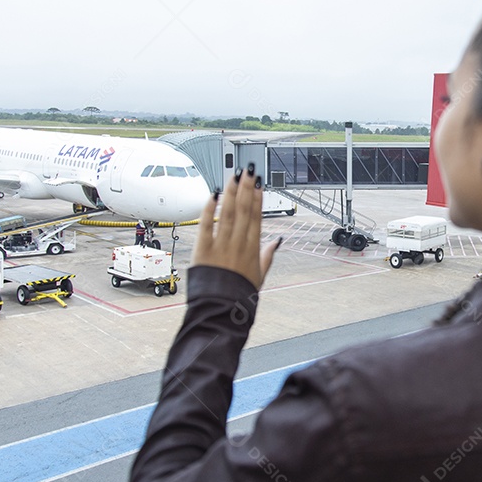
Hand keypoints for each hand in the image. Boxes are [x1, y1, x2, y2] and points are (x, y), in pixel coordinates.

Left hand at [191, 162, 281, 288]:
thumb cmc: (240, 296)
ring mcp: (221, 245)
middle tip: (247, 171)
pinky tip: (214, 195)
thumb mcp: (260, 277)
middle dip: (246, 188)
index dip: (258, 199)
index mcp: (253, 249)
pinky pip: (206, 225)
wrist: (221, 310)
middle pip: (244, 210)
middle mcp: (239, 244)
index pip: (257, 217)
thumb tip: (278, 241)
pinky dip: (210, 209)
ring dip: (232, 193)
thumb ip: (268, 256)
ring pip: (229, 213)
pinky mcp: (203, 250)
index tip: (258, 184)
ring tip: (234, 176)